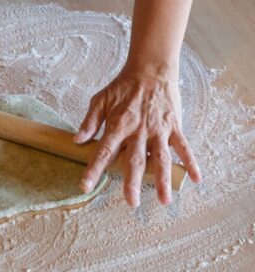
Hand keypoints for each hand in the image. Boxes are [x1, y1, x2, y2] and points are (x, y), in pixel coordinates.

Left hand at [74, 66, 200, 206]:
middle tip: (132, 203)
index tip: (85, 186)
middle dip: (132, 183)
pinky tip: (194, 179)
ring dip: (163, 180)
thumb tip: (76, 141)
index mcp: (117, 126)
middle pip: (135, 161)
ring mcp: (158, 130)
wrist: (151, 69)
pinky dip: (190, 162)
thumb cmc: (123, 86)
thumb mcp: (99, 100)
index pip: (102, 152)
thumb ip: (89, 122)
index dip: (93, 170)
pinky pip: (183, 147)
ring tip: (165, 201)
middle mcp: (138, 131)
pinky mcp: (174, 127)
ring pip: (161, 159)